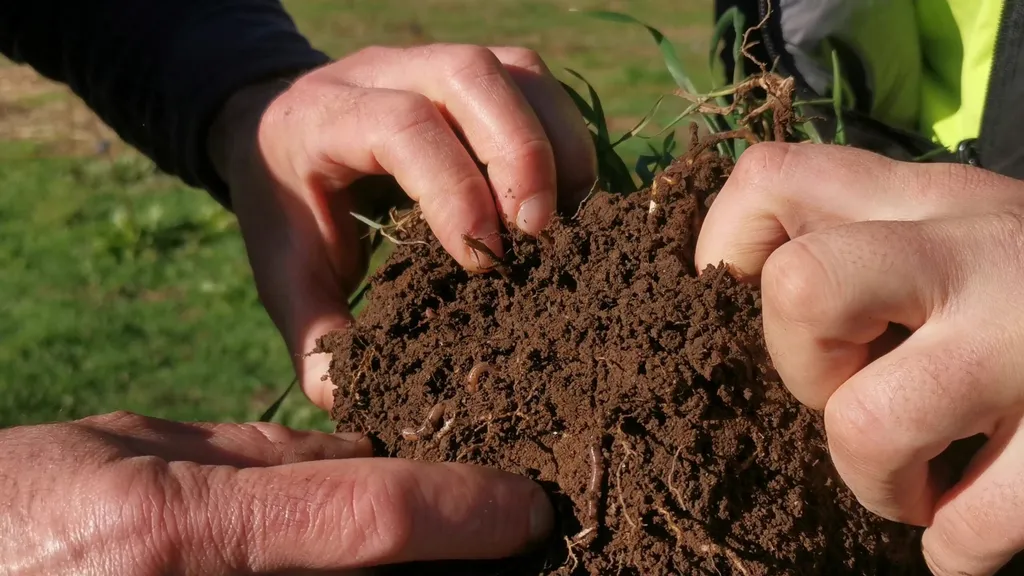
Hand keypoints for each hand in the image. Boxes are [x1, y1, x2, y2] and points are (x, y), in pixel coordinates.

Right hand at [0, 412, 552, 573]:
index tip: (529, 507)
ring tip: (474, 554)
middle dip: (465, 564)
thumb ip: (257, 460)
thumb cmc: (19, 506)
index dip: (468, 511)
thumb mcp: (134, 454)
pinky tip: (400, 569)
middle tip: (521, 543)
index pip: (373, 518)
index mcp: (186, 528)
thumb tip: (362, 456)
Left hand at [208, 44, 595, 409]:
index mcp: (324, 118)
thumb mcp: (284, 272)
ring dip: (556, 145)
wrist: (277, 130)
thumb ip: (315, 334)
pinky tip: (563, 199)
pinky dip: (564, 138)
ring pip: (516, 71)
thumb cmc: (286, 205)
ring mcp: (433, 60)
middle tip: (537, 238)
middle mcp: (384, 71)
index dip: (453, 189)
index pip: (402, 127)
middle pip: (471, 76)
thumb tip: (351, 401)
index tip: (480, 262)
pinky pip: (536, 83)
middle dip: (520, 157)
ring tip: (561, 224)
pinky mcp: (476, 70)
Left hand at [695, 142, 1023, 575]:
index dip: (722, 251)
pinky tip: (970, 532)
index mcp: (930, 198)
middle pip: (800, 288)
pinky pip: (972, 525)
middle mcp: (980, 250)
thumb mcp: (959, 230)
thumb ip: (867, 238)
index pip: (772, 182)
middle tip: (844, 395)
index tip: (743, 308)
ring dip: (875, 480)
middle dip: (799, 369)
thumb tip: (737, 284)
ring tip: (913, 486)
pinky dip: (957, 549)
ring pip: (866, 422)